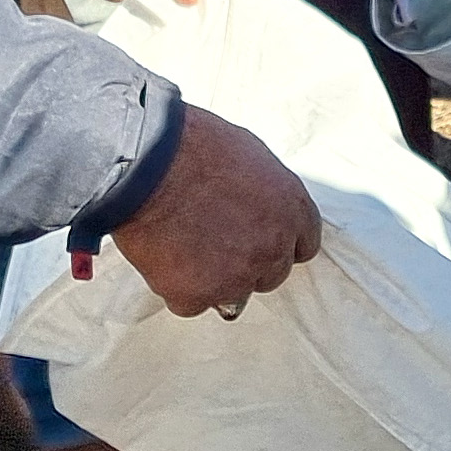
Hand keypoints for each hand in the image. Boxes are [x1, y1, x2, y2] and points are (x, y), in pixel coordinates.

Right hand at [109, 109, 322, 315]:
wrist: (147, 162)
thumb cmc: (192, 146)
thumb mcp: (249, 155)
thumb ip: (263, 191)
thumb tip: (256, 203)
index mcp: (291, 210)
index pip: (303, 246)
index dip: (278, 243)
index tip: (260, 239)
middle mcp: (272, 248)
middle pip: (271, 275)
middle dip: (246, 262)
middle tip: (214, 241)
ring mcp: (236, 276)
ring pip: (231, 294)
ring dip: (212, 279)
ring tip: (183, 245)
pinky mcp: (198, 295)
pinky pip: (191, 303)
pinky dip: (176, 287)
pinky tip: (164, 256)